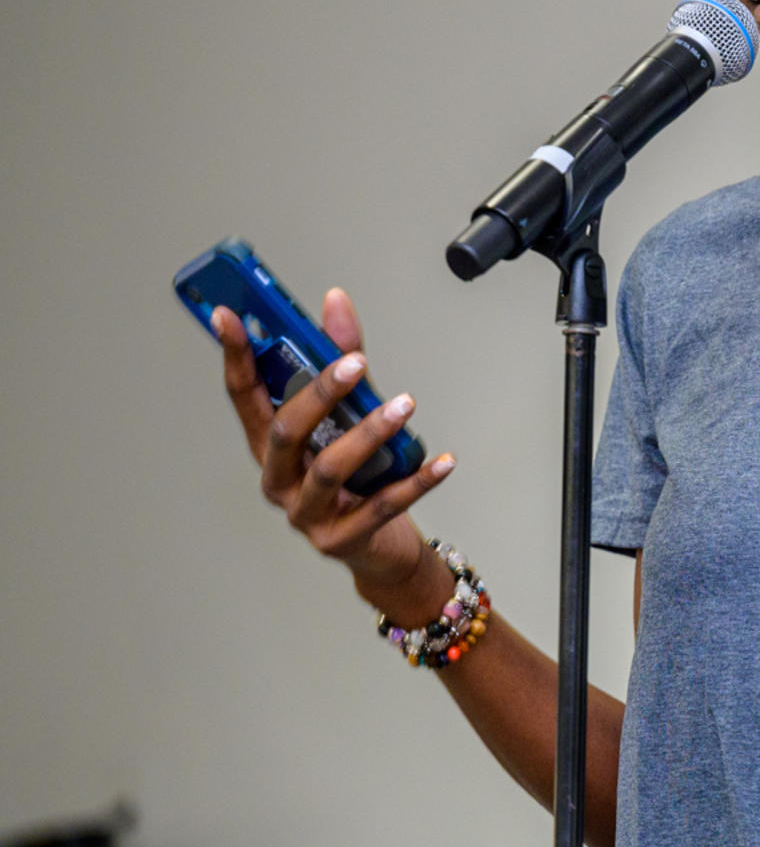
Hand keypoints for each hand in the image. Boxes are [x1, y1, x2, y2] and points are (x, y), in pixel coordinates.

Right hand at [215, 287, 455, 614]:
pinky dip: (416, 482)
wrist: (379, 546)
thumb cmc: (357, 476)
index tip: (229, 316)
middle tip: (356, 361)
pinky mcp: (342, 538)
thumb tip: (335, 301)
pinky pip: (382, 506)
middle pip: (286, 432)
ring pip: (330, 469)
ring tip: (405, 405)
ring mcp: (307, 513)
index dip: (234, 356)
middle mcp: (280, 479)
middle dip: (319, 394)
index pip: (244, 396)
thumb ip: (341, 360)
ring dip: (369, 433)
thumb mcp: (349, 413)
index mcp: (271, 445)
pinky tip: (444, 461)